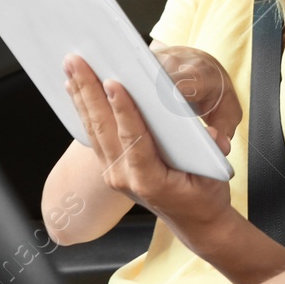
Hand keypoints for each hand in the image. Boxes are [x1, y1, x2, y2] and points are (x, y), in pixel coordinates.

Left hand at [63, 53, 232, 235]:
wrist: (194, 221)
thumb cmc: (204, 196)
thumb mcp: (213, 177)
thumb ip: (212, 153)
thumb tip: (212, 134)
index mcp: (150, 180)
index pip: (133, 139)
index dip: (123, 110)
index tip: (113, 83)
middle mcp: (124, 177)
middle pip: (103, 128)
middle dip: (89, 91)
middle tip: (77, 62)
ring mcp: (113, 173)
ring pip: (93, 129)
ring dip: (81, 95)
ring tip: (71, 67)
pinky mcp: (110, 167)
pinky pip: (94, 134)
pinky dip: (84, 108)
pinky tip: (75, 89)